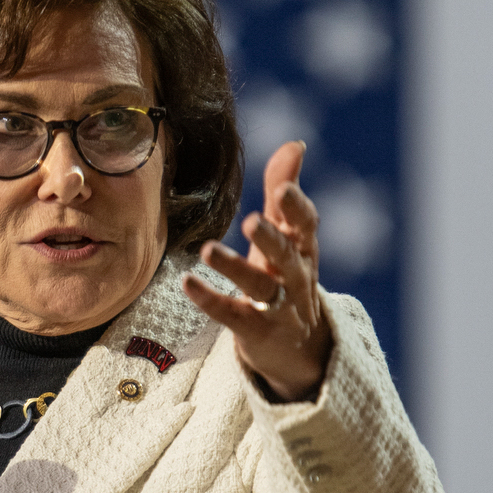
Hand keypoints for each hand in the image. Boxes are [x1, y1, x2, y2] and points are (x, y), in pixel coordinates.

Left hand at [183, 141, 332, 401]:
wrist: (299, 348)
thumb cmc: (287, 276)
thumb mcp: (289, 236)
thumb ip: (286, 189)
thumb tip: (295, 144)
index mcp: (304, 249)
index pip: (306, 226)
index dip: (296, 208)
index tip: (283, 188)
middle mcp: (296, 277)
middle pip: (286, 257)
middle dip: (270, 239)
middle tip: (252, 221)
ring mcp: (278, 307)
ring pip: (259, 288)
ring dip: (234, 268)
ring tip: (207, 249)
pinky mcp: (255, 330)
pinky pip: (231, 315)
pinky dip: (210, 300)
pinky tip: (186, 283)